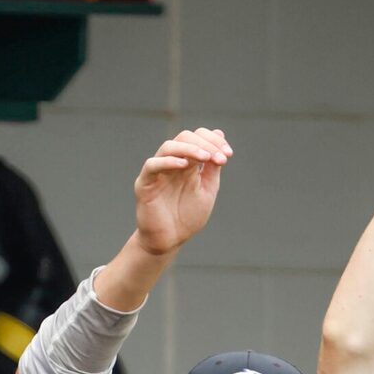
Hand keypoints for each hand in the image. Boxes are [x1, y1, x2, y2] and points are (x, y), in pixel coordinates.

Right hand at [133, 127, 230, 256]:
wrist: (170, 240)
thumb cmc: (187, 216)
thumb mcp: (207, 188)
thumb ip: (213, 165)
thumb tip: (220, 133)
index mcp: (188, 162)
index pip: (198, 137)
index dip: (214, 141)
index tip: (228, 155)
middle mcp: (172, 163)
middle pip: (184, 137)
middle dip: (205, 144)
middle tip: (220, 158)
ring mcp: (158, 172)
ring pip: (168, 146)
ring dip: (190, 148)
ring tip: (205, 157)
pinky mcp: (144, 183)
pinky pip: (152, 165)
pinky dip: (168, 161)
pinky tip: (184, 165)